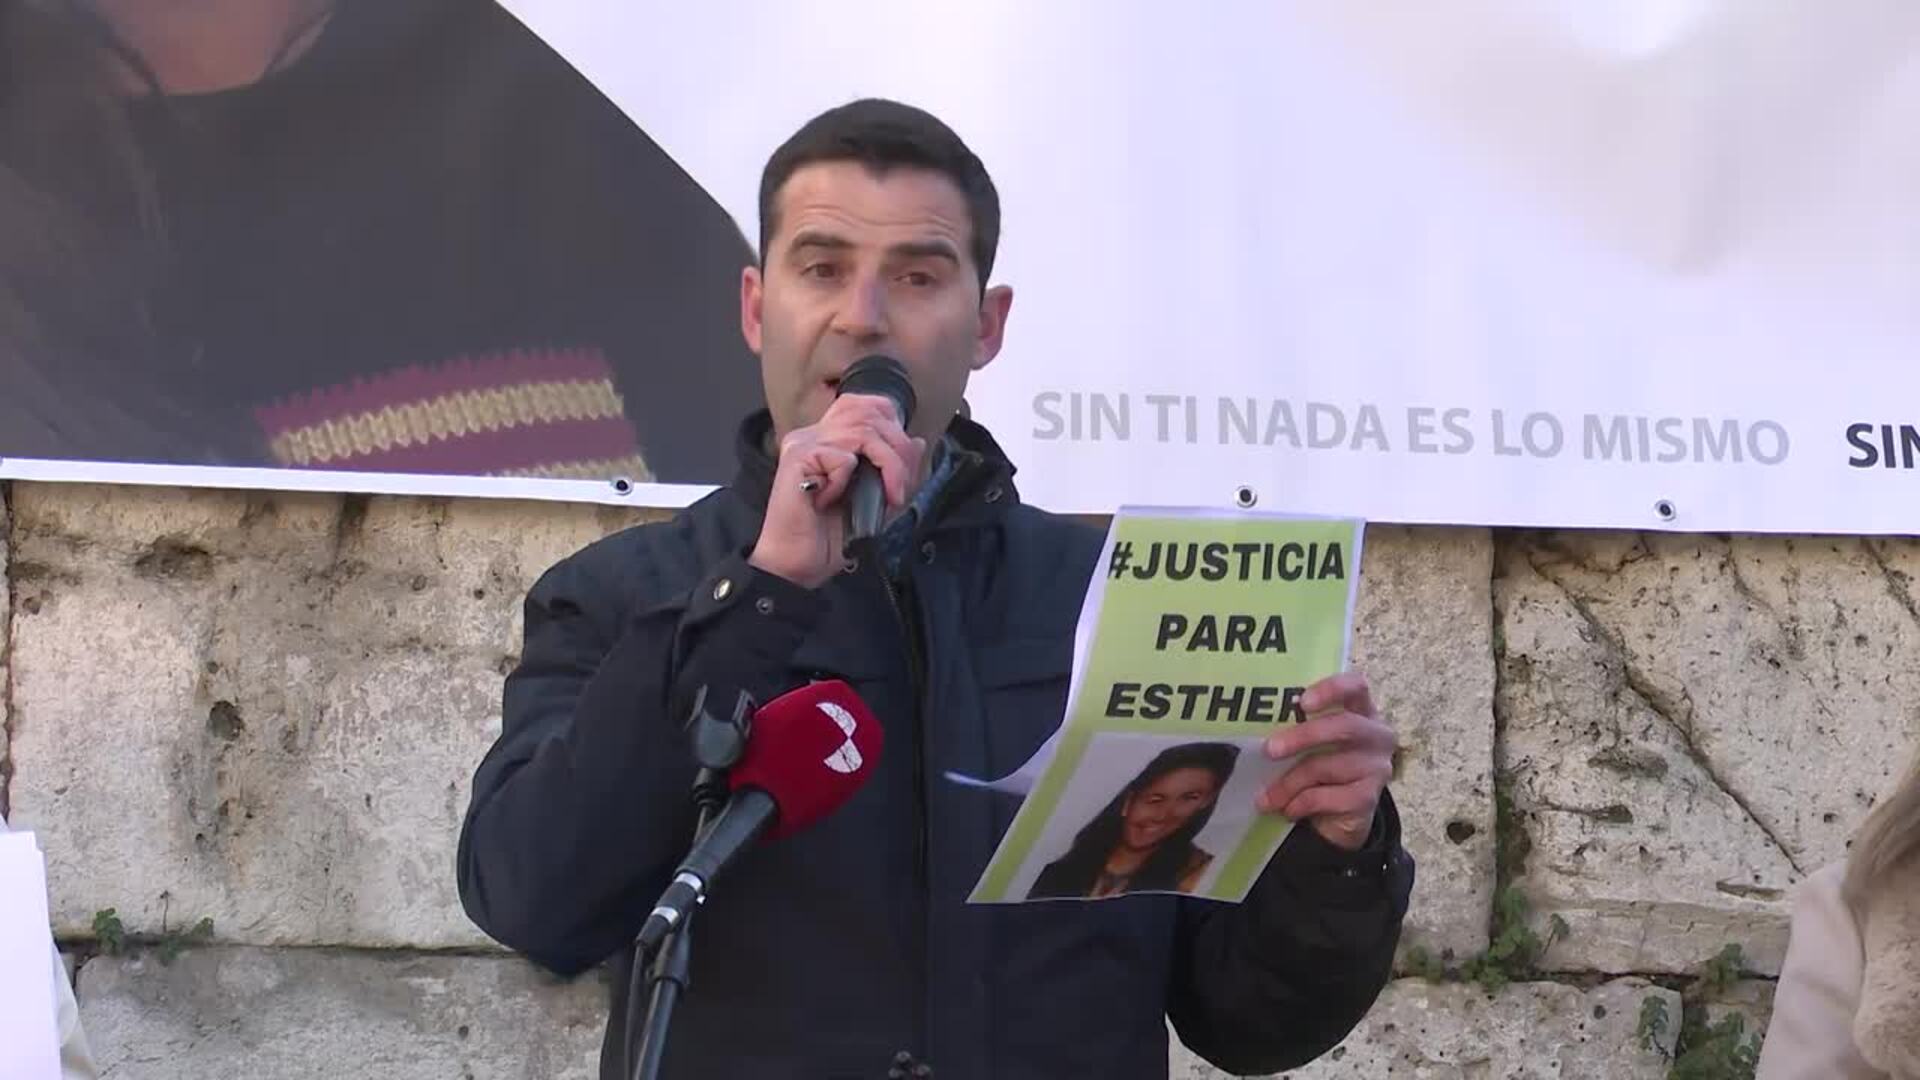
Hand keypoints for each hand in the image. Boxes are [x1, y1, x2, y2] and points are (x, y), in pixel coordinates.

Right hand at [749, 394, 925, 587]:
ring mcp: (804, 443)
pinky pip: (843, 457)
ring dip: (888, 466)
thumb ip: (896, 470)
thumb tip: (919, 442)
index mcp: (829, 438)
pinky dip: (847, 481)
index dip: (891, 424)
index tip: (901, 462)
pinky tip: (833, 500)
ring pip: (863, 432)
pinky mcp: (798, 457)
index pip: (864, 404)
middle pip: (870, 414)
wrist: (800, 564)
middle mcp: (814, 434)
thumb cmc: (830, 536)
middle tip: (900, 487)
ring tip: (888, 495)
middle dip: (899, 450)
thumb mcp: (877, 500)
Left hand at [1257, 672, 1394, 850]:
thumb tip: (1253, 726)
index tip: (1302, 702)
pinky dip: (1300, 804)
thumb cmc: (1320, 764)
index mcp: (1362, 710)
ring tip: (1265, 797)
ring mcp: (1377, 767)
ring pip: (1327, 767)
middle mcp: (1377, 735)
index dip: (1331, 689)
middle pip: (1344, 726)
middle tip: (1269, 750)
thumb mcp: (1310, 741)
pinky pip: (1327, 798)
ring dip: (1288, 782)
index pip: (1356, 686)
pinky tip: (1286, 809)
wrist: (1340, 814)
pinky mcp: (1369, 798)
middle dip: (1302, 736)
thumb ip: (1295, 726)